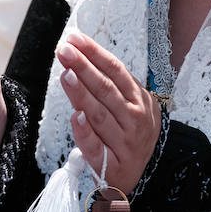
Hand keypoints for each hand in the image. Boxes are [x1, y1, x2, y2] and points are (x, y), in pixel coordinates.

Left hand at [57, 33, 160, 193]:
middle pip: (106, 88)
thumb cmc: (132, 132)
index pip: (115, 70)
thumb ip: (114, 85)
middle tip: (65, 50)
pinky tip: (76, 116)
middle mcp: (135, 118)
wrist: (145, 172)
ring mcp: (125, 141)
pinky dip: (86, 132)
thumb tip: (84, 57)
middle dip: (84, 67)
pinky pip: (96, 147)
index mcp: (140, 98)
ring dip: (82, 93)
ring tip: (66, 74)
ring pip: (100, 114)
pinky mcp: (112, 164)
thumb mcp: (133, 105)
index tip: (74, 39)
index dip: (94, 53)